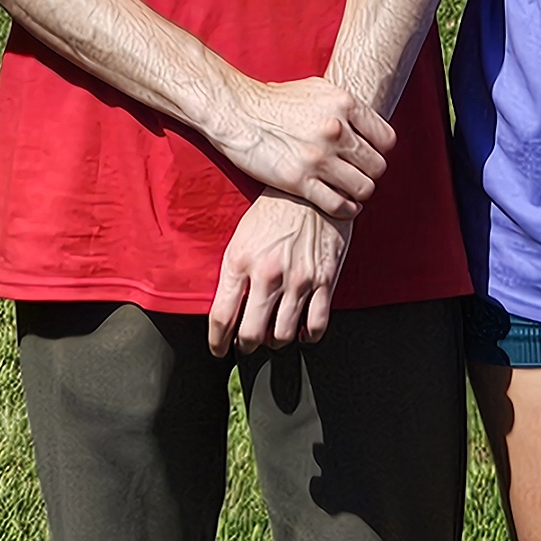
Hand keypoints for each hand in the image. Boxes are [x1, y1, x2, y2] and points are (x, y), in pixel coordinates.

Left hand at [208, 195, 350, 356]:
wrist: (311, 191)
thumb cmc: (273, 212)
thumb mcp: (241, 237)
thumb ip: (234, 273)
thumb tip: (230, 308)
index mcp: (239, 261)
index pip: (221, 317)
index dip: (217, 342)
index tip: (219, 349)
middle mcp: (267, 274)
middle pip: (250, 334)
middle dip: (246, 347)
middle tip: (247, 345)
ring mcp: (297, 280)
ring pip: (282, 336)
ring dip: (276, 341)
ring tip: (274, 335)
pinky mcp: (324, 281)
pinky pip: (316, 326)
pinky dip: (308, 336)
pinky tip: (302, 331)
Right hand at [210, 74, 392, 218]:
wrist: (235, 111)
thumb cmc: (274, 100)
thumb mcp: (316, 90)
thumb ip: (344, 107)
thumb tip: (367, 122)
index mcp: (344, 104)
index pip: (387, 140)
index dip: (379, 152)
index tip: (368, 156)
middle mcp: (336, 130)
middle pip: (377, 166)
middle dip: (369, 174)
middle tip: (357, 176)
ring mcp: (318, 157)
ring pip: (364, 188)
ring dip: (358, 193)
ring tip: (349, 191)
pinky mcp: (300, 180)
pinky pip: (339, 205)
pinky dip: (345, 210)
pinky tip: (340, 206)